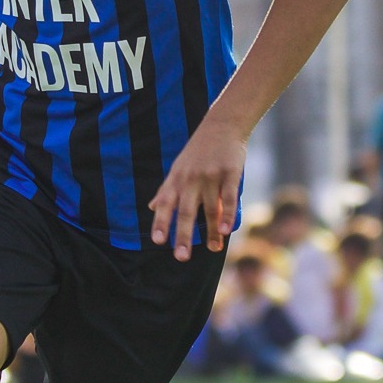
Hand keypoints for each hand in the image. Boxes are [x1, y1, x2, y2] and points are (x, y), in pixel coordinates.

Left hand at [149, 116, 246, 258]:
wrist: (222, 125)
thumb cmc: (197, 151)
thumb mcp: (177, 168)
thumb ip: (166, 190)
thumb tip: (151, 208)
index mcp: (176, 180)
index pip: (165, 205)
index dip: (161, 222)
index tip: (157, 241)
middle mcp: (191, 180)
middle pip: (185, 211)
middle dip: (182, 235)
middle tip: (180, 257)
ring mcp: (211, 176)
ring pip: (210, 209)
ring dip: (211, 231)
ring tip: (212, 249)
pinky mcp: (231, 173)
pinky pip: (228, 197)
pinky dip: (228, 214)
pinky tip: (227, 230)